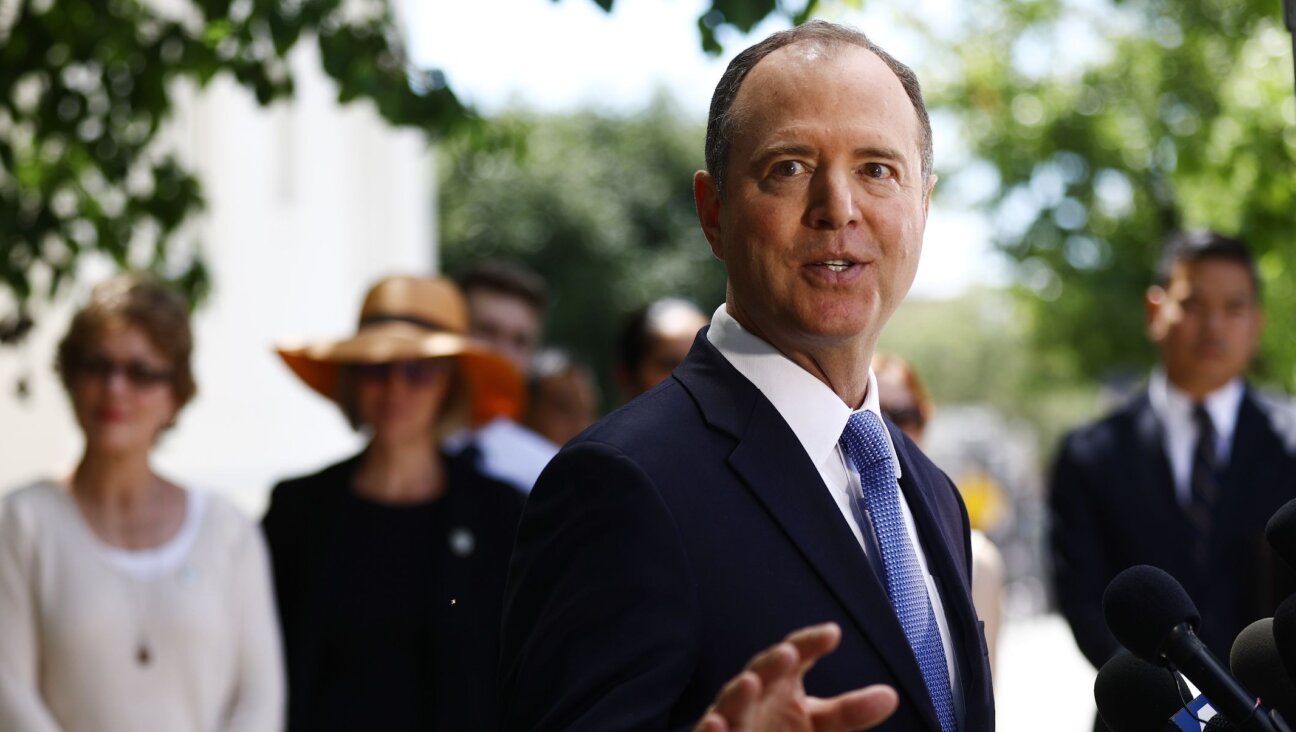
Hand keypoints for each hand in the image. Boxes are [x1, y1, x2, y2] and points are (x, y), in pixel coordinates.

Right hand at [694, 623, 897, 731]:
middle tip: (789, 653)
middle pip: (758, 674)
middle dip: (771, 664)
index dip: (809, 643)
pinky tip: (715, 724)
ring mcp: (729, 723)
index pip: (794, 656)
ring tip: (750, 682)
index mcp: (777, 684)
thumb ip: (848, 711)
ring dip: (736, 694)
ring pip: (728, 706)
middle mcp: (751, 699)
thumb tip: (890, 695)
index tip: (832, 634)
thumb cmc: (775, 731)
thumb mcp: (817, 724)